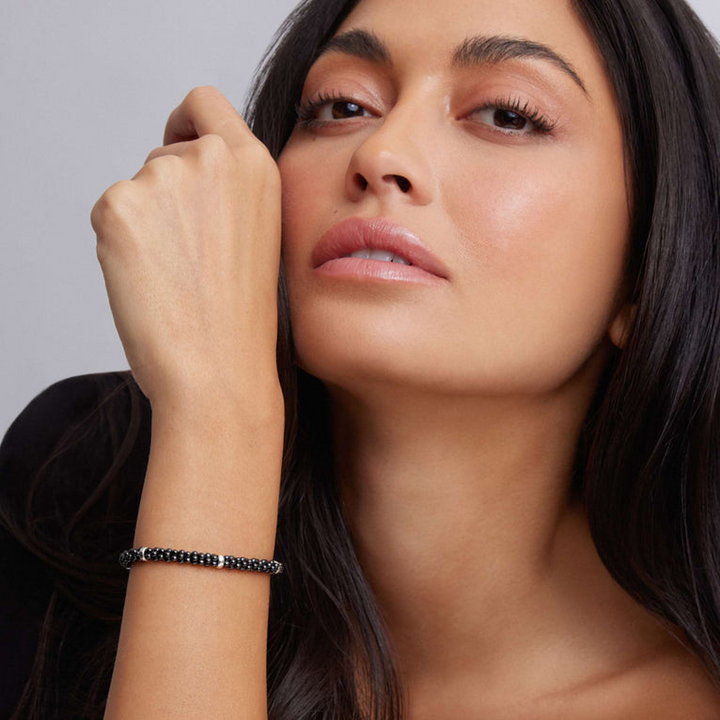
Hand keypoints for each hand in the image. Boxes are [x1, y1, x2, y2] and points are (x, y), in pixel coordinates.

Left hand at [91, 87, 282, 413]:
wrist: (221, 368)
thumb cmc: (242, 318)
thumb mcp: (259, 235)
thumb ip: (229, 191)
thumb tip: (181, 176)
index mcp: (255, 165)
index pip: (205, 103)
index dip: (187, 124)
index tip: (181, 147)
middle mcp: (211, 159)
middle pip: (167, 153)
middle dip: (169, 194)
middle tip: (190, 254)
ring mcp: (163, 178)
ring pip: (138, 186)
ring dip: (148, 221)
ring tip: (175, 273)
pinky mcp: (119, 206)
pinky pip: (112, 212)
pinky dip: (123, 242)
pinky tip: (150, 279)